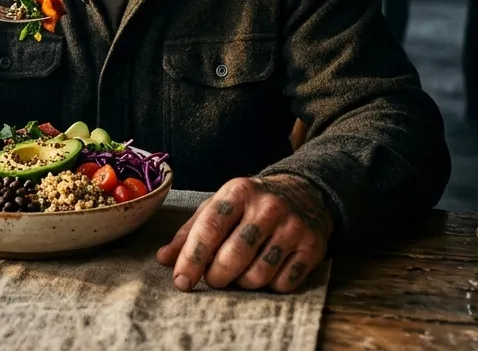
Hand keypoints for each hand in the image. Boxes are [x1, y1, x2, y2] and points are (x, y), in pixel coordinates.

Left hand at [157, 174, 333, 293]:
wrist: (305, 193)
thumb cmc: (250, 205)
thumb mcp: (218, 207)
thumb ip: (190, 233)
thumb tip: (164, 259)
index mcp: (239, 192)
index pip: (210, 228)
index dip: (192, 259)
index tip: (181, 281)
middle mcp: (268, 207)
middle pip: (234, 256)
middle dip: (216, 276)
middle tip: (213, 278)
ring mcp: (293, 227)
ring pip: (258, 275)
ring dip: (242, 283)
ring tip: (240, 271)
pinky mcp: (312, 248)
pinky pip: (283, 284)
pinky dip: (269, 286)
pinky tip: (266, 270)